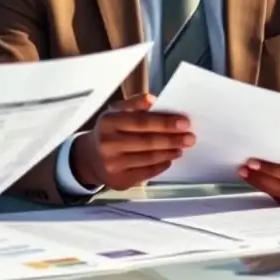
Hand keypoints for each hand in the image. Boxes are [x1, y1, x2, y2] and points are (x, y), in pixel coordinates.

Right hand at [71, 94, 194, 190]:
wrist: (90, 158)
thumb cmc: (108, 131)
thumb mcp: (115, 112)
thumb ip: (134, 104)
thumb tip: (152, 99)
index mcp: (108, 122)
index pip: (141, 121)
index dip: (164, 122)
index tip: (184, 122)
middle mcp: (108, 143)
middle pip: (147, 141)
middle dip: (172, 139)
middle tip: (190, 137)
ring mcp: (113, 163)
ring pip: (148, 158)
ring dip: (169, 152)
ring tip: (181, 147)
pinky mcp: (119, 180)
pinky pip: (146, 172)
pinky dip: (161, 165)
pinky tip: (168, 159)